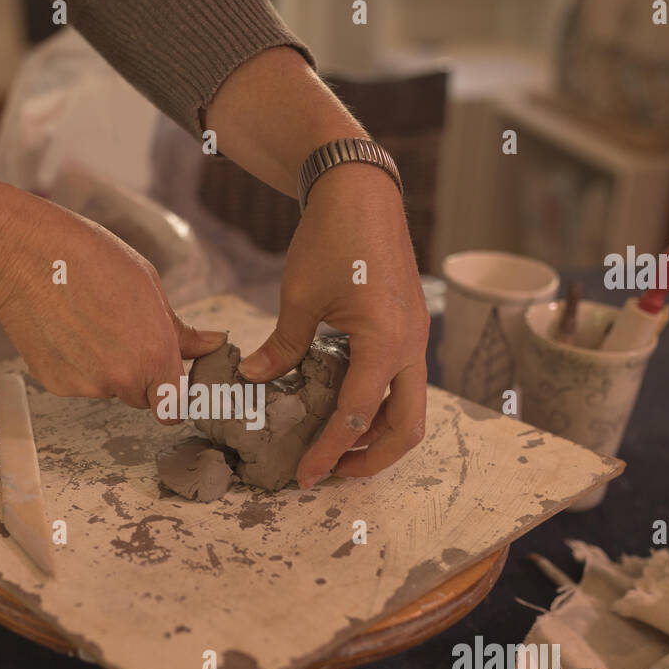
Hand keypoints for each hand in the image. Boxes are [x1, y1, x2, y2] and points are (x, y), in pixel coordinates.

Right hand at [0, 194, 224, 415]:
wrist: (25, 256)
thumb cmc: (90, 260)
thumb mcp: (150, 287)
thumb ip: (182, 331)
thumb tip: (212, 345)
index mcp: (154, 357)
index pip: (173, 409)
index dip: (172, 397)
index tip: (168, 381)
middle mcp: (120, 379)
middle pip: (140, 397)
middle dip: (139, 375)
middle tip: (122, 332)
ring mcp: (84, 385)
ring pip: (107, 387)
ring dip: (106, 367)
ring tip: (89, 321)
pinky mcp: (55, 383)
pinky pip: (77, 382)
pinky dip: (76, 364)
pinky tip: (67, 328)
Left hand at [239, 164, 428, 487]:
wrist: (361, 192)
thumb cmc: (331, 237)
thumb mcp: (299, 297)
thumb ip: (282, 347)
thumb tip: (253, 381)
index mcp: (384, 342)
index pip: (356, 416)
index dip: (328, 452)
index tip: (304, 476)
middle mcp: (410, 346)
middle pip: (407, 426)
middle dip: (373, 459)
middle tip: (333, 474)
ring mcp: (414, 338)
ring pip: (409, 407)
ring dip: (376, 433)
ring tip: (335, 448)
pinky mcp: (408, 330)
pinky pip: (401, 382)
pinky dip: (377, 404)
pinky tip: (342, 407)